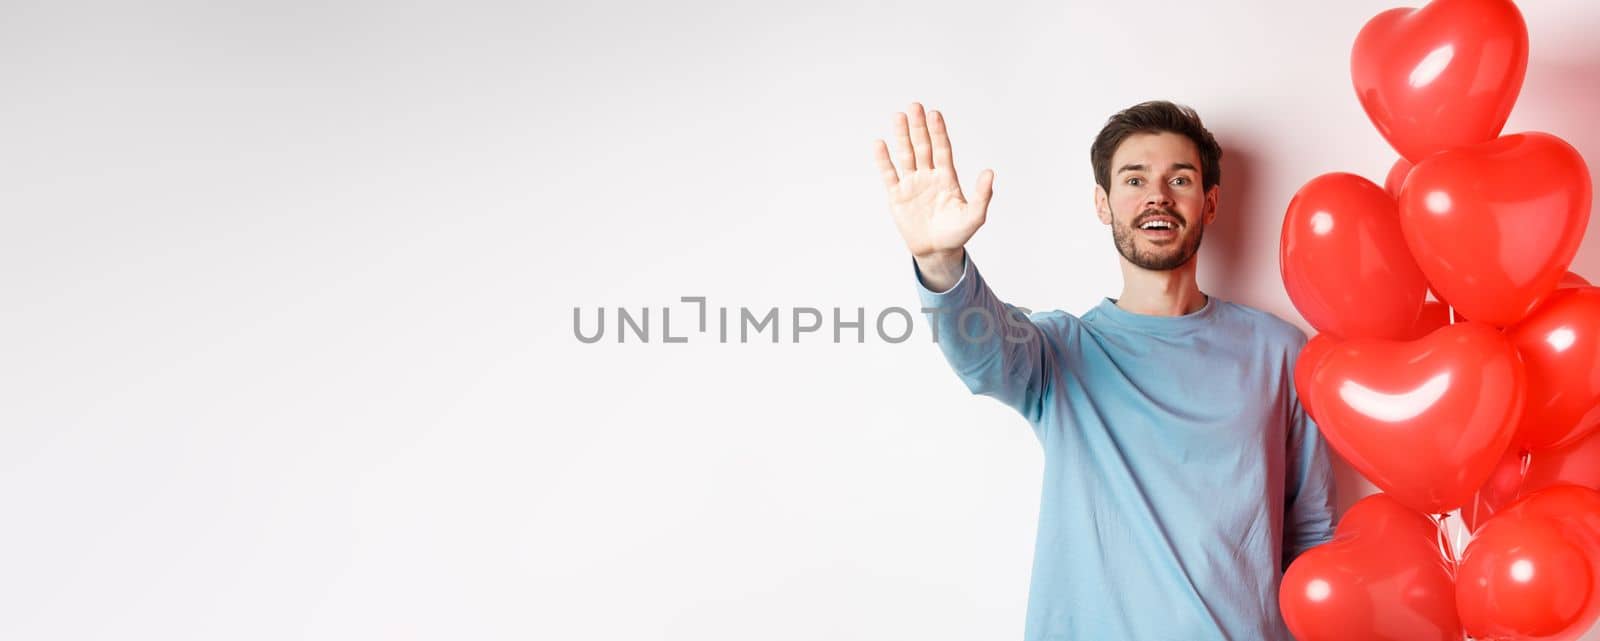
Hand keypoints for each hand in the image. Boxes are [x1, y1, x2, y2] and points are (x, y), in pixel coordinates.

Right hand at [872, 102, 994, 263]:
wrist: (936, 251)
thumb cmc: (956, 233)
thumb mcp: (974, 216)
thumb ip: (982, 195)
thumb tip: (989, 173)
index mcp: (946, 177)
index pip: (942, 149)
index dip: (938, 132)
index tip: (934, 114)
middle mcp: (928, 175)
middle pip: (923, 146)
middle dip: (919, 127)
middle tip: (915, 106)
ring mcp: (911, 184)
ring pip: (905, 155)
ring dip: (902, 136)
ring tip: (898, 116)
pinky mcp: (896, 196)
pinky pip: (889, 174)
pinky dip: (884, 160)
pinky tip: (880, 143)